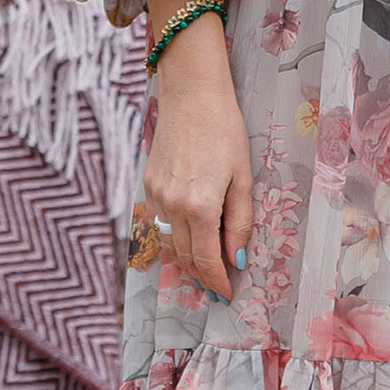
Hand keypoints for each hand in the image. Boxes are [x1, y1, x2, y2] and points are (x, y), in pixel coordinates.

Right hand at [141, 0, 252, 298]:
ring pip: (169, 242)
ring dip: (186, 259)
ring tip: (205, 268)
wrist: (191, 96)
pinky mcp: (147, 185)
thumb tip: (238, 259)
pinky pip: (160, 222)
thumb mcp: (243, 177)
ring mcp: (155, 196)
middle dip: (202, 275)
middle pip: (184, 256)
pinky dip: (174, 236)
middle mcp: (171, 206)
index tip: (227, 293)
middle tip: (218, 286)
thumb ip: (239, 222)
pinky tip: (189, 237)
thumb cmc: (225, 131)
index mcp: (199, 206)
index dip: (217, 280)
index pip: (206, 259)